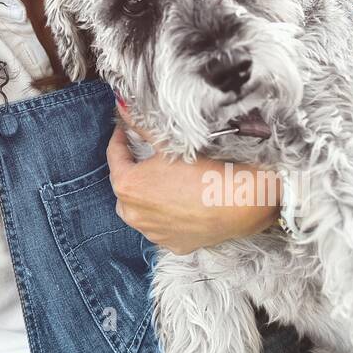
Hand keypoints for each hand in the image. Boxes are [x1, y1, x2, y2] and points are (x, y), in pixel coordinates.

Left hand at [106, 99, 281, 254]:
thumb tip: (122, 108)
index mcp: (127, 185)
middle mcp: (133, 214)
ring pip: (140, 211)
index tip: (124, 130)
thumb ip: (141, 126)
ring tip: (162, 182)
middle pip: (125, 186)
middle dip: (132, 170)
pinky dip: (164, 216)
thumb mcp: (168, 144)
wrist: (238, 202)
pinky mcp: (172, 244)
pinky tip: (179, 205)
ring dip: (145, 197)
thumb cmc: (202, 171)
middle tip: (143, 155)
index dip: (120, 139)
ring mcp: (152, 233)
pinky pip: (160, 227)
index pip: (115, 156)